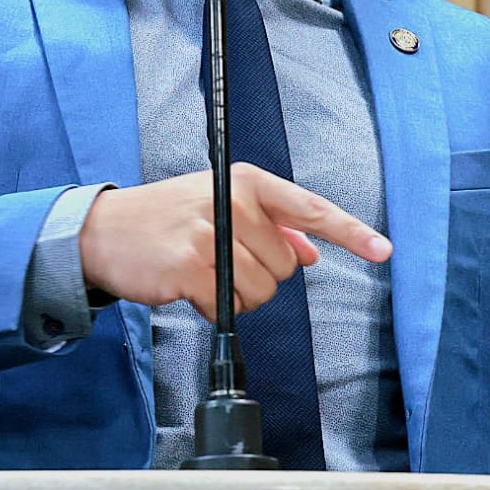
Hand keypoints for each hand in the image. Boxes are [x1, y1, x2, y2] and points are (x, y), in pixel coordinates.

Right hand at [78, 163, 391, 321]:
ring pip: (262, 291)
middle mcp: (234, 201)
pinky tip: (188, 286)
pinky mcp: (191, 264)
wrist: (107, 230)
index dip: (351, 232)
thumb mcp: (222, 207)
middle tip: (219, 258)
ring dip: (235, 295)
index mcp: (248, 183)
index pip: (310, 209)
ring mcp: (212, 232)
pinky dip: (213, 307)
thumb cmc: (169, 219)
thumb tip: (310, 249)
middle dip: (259, 274)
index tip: (383, 250)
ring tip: (202, 271)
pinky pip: (229, 306)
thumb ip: (271, 226)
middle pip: (286, 266)